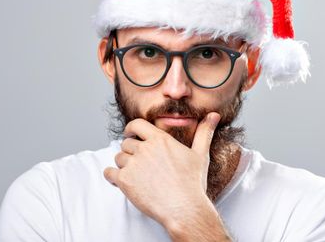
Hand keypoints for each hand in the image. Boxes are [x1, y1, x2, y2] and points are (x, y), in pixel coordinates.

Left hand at [103, 112, 220, 228]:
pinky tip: (119, 181)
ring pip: (119, 158)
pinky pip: (109, 173)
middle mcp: (145, 149)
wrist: (185, 208)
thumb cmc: (193, 183)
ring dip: (123, 164)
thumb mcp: (200, 154)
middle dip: (130, 151)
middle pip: (126, 143)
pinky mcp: (125, 181)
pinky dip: (112, 176)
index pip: (136, 124)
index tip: (130, 133)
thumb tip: (214, 115)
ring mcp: (134, 164)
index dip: (131, 129)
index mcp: (160, 139)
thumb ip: (205, 132)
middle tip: (138, 162)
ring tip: (135, 174)